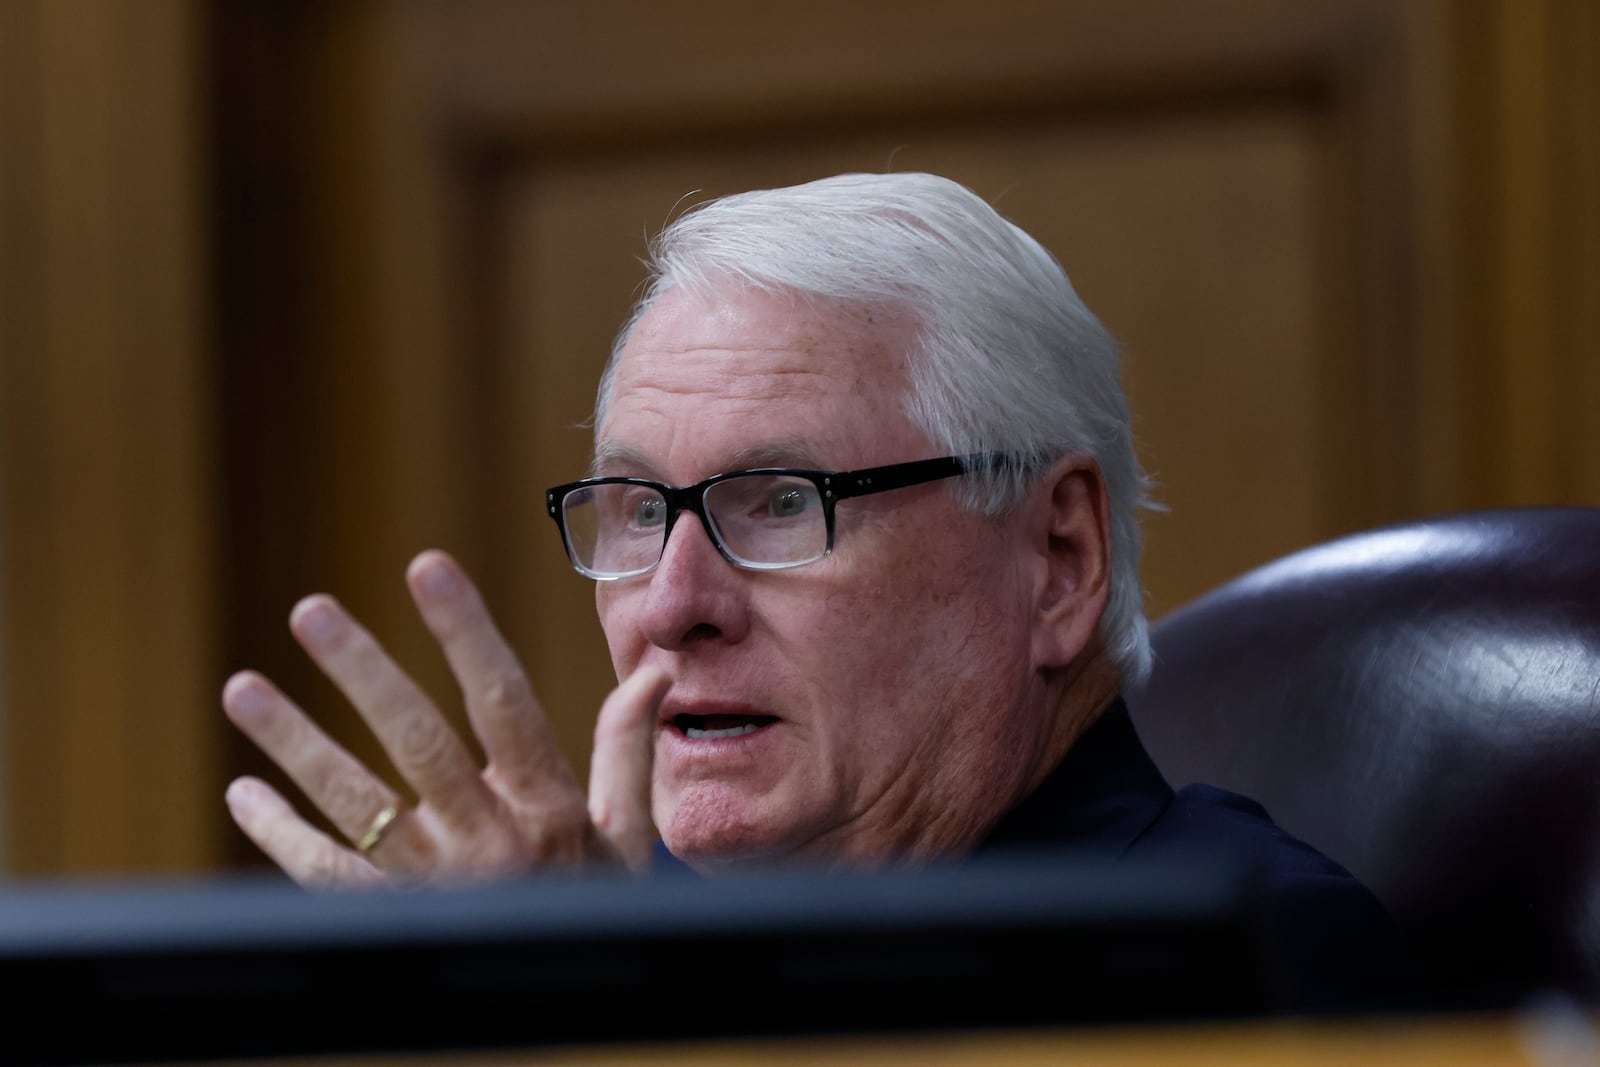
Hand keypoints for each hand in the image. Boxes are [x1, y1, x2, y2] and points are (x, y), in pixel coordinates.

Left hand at [222, 549, 670, 888]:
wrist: (562, 1008)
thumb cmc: (588, 908)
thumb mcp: (623, 841)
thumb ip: (626, 754)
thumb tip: (652, 672)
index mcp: (548, 811)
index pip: (504, 704)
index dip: (466, 632)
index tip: (428, 568)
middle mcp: (489, 843)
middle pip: (419, 743)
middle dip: (364, 672)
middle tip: (314, 612)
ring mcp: (433, 886)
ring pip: (356, 805)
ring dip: (296, 743)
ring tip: (245, 689)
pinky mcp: (390, 923)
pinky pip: (324, 877)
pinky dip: (281, 836)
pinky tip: (244, 793)